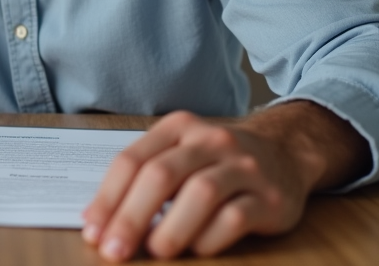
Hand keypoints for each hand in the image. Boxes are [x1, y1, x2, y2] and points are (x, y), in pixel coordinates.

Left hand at [81, 103, 369, 260]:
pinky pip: (236, 217)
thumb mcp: (180, 153)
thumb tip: (98, 221)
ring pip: (201, 192)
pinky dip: (210, 237)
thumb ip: (143, 178)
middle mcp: (210, 140)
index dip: (108, 197)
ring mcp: (243, 166)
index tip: (93, 230)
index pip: (133, 160)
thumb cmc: (218, 160)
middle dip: (131, 215)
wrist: (285, 152)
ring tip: (155, 251)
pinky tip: (197, 249)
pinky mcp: (269, 197)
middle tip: (115, 249)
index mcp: (179, 127)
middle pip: (162, 175)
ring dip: (171, 228)